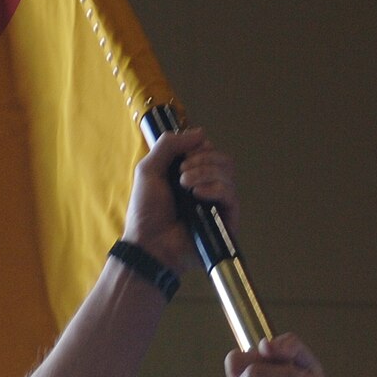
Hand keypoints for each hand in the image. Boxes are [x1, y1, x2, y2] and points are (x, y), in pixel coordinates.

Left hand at [123, 126, 235, 273]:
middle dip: (202, 159)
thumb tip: (201, 132)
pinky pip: (230, 194)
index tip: (181, 158)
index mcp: (192, 174)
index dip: (198, 148)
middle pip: (222, 159)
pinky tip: (197, 194)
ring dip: (205, 172)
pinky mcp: (226, 220)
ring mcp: (217, 204)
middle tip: (181, 174)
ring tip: (184, 185)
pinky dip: (214, 188)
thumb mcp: (149, 169)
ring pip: (228, 172)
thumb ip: (169, 145)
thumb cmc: (146, 211)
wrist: (149, 244)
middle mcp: (207, 187)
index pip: (209, 150)